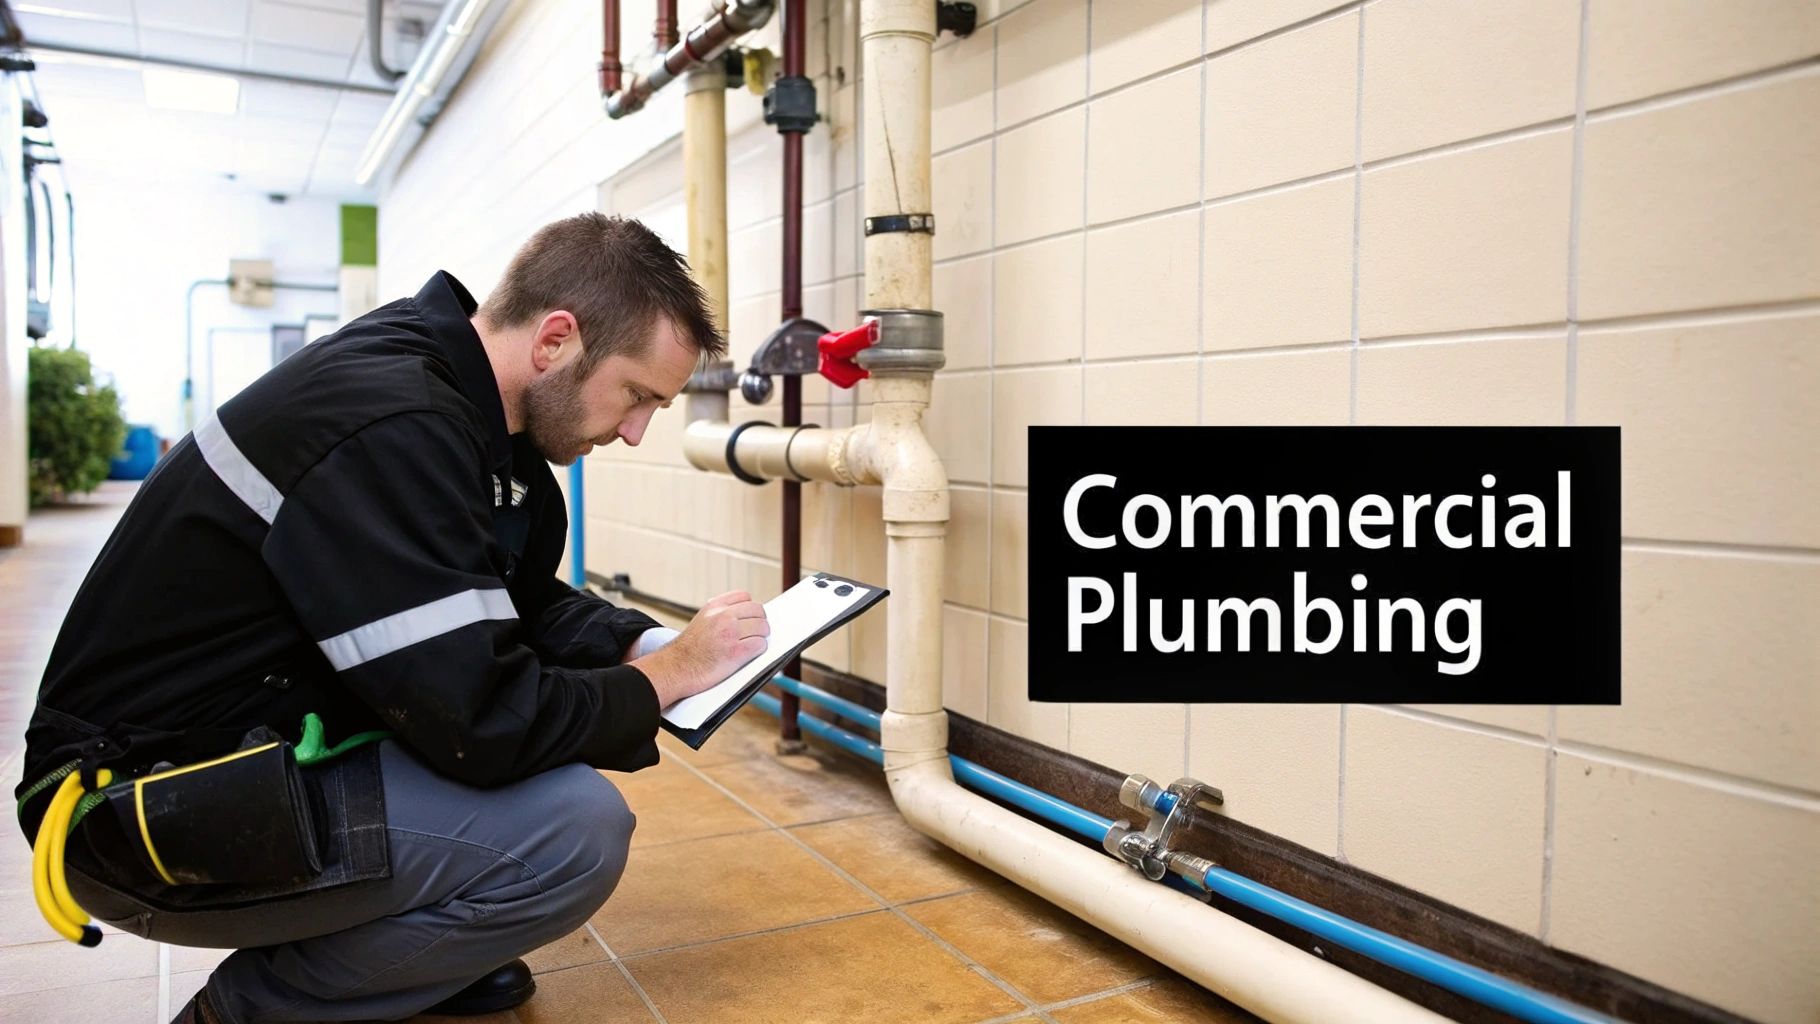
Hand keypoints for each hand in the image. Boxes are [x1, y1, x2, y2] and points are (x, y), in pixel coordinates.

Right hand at [632, 591, 768, 706]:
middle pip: (758, 611)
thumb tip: (745, 614)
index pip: (745, 596)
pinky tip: (750, 654)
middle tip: (756, 632)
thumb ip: (719, 613)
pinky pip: (760, 645)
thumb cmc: (688, 649)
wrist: (675, 669)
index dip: (750, 608)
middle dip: (759, 622)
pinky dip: (759, 650)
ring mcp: (730, 633)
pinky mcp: (736, 652)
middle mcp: (723, 616)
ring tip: (753, 643)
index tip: (750, 618)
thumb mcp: (701, 620)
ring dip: (761, 636)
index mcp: (714, 606)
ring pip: (763, 627)